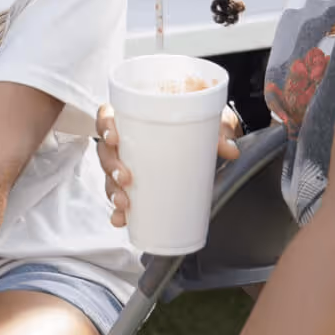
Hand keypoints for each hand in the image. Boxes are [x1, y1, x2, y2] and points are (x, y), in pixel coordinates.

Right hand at [95, 103, 242, 226]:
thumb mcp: (210, 120)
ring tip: (125, 204)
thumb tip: (229, 150)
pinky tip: (122, 219)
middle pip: (105, 150)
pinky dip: (119, 211)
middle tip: (124, 178)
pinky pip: (121, 196)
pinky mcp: (138, 185)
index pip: (107, 115)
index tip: (114, 139)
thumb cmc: (200, 122)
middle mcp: (127, 139)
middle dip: (110, 166)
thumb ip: (220, 130)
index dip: (104, 126)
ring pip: (109, 175)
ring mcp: (130, 163)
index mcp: (135, 116)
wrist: (211, 138)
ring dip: (112, 190)